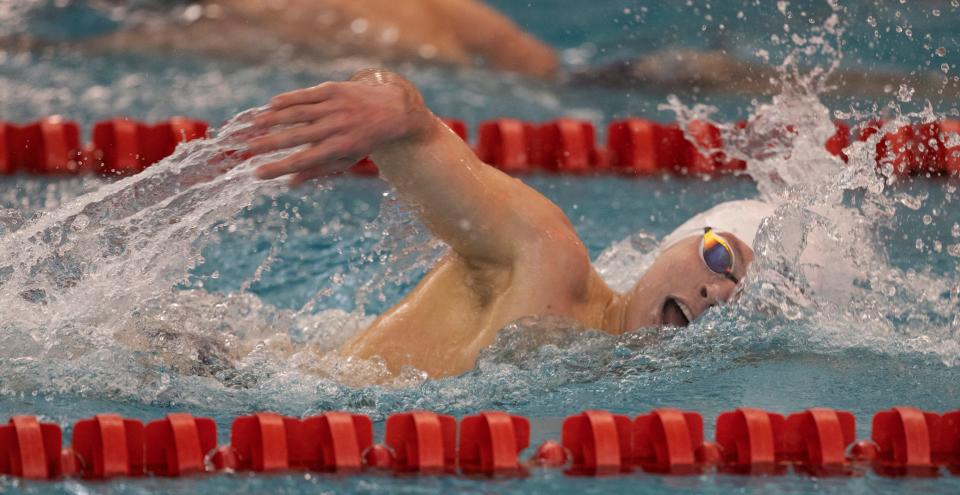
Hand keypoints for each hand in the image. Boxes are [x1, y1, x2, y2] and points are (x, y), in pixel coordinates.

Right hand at [247, 69, 430, 185]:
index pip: (303, 160)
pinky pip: (306, 95)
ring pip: (298, 113)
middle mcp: (336, 127)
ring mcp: (334, 107)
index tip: (258, 173)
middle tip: (247, 149)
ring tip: (253, 124)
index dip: (279, 167)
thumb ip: (318, 170)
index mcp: (339, 148)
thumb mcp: (347, 159)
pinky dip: (288, 99)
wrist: (392, 110)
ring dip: (273, 119)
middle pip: (296, 136)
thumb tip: (290, 184)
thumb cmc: (364, 140)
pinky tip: (272, 105)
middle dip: (269, 143)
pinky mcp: (334, 89)